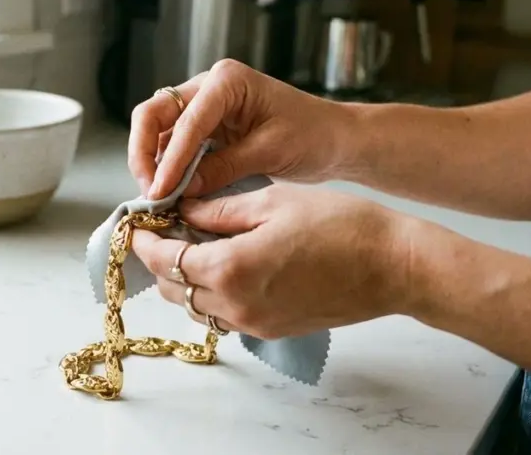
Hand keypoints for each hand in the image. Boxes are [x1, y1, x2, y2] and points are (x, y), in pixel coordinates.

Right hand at [128, 59, 356, 199]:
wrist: (336, 139)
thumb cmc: (313, 135)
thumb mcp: (269, 152)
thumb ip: (222, 168)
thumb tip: (180, 191)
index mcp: (227, 81)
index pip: (186, 121)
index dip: (169, 159)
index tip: (161, 192)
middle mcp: (208, 86)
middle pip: (154, 114)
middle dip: (144, 153)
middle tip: (149, 192)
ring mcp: (204, 105)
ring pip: (157, 130)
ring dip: (152, 162)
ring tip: (158, 198)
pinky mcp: (206, 127)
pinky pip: (173, 144)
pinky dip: (167, 167)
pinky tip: (170, 191)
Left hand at [130, 183, 413, 339]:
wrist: (393, 266)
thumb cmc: (341, 226)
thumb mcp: (272, 202)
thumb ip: (220, 208)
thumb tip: (184, 206)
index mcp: (230, 267)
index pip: (166, 259)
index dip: (145, 241)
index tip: (136, 224)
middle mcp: (235, 304)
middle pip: (173, 288)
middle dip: (160, 260)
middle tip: (162, 228)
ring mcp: (253, 323)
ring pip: (195, 306)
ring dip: (184, 279)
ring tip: (191, 243)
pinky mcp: (271, 329)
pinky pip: (223, 314)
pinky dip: (211, 292)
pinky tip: (223, 263)